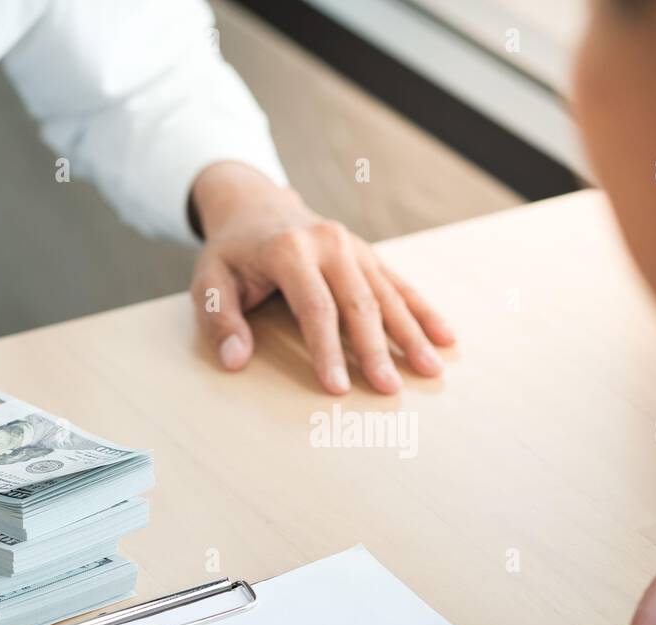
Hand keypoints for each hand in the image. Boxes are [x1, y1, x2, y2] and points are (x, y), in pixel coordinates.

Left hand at [188, 162, 454, 393]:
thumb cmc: (232, 252)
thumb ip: (221, 320)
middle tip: (389, 390)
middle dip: (376, 350)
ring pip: (387, 295)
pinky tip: (445, 336)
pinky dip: (423, 311)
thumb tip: (235, 361)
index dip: (327, 351)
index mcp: (290, 250)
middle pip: (359, 305)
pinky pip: (399, 284)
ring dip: (412, 335)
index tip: (338, 388)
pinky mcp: (367, 254)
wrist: (255, 205)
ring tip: (431, 371)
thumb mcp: (210, 280)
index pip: (315, 309)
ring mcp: (354, 247)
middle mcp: (329, 244)